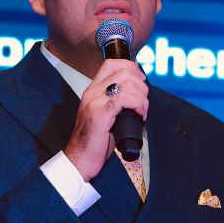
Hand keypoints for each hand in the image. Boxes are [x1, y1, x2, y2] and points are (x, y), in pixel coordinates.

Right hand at [63, 59, 148, 180]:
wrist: (80, 159)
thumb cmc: (95, 141)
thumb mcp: (107, 116)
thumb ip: (117, 103)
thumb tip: (139, 97)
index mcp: (93, 90)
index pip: (112, 63)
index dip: (132, 68)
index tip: (140, 84)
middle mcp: (93, 91)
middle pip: (124, 71)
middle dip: (142, 86)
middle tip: (143, 103)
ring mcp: (95, 101)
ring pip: (128, 83)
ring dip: (142, 97)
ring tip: (141, 112)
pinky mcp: (100, 113)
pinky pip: (125, 99)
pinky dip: (138, 105)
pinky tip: (139, 116)